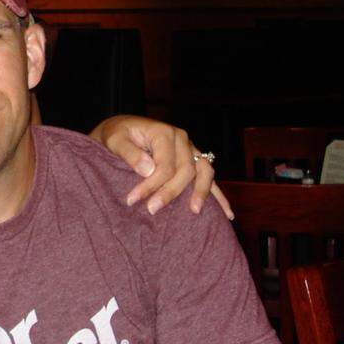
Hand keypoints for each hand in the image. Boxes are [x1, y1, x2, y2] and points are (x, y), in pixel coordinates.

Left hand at [89, 115, 232, 218]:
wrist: (123, 129)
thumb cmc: (118, 135)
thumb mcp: (115, 140)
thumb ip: (129, 153)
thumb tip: (148, 170)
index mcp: (164, 133)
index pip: (164, 164)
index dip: (150, 184)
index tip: (132, 200)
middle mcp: (182, 139)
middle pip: (185, 170)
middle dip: (169, 192)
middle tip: (152, 210)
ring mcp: (191, 149)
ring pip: (204, 171)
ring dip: (201, 192)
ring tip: (194, 211)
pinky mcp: (194, 159)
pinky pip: (209, 176)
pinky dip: (219, 195)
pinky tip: (227, 214)